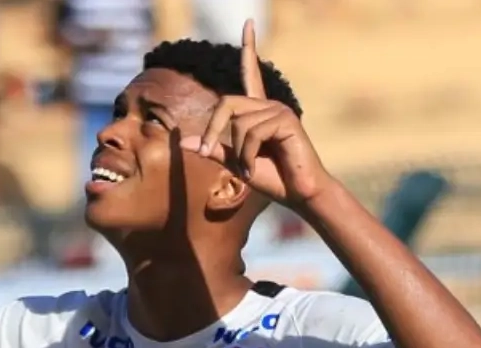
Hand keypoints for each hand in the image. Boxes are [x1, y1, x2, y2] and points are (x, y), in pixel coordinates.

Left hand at [179, 20, 334, 207]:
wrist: (298, 193)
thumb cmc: (272, 178)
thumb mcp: (235, 162)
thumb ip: (212, 149)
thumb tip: (182, 141)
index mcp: (257, 111)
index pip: (250, 73)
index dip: (248, 48)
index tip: (248, 23)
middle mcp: (267, 105)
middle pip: (225, 103)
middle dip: (212, 130)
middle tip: (209, 153)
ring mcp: (278, 110)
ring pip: (238, 124)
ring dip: (238, 152)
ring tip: (251, 166)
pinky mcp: (286, 120)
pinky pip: (252, 133)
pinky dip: (249, 153)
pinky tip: (259, 164)